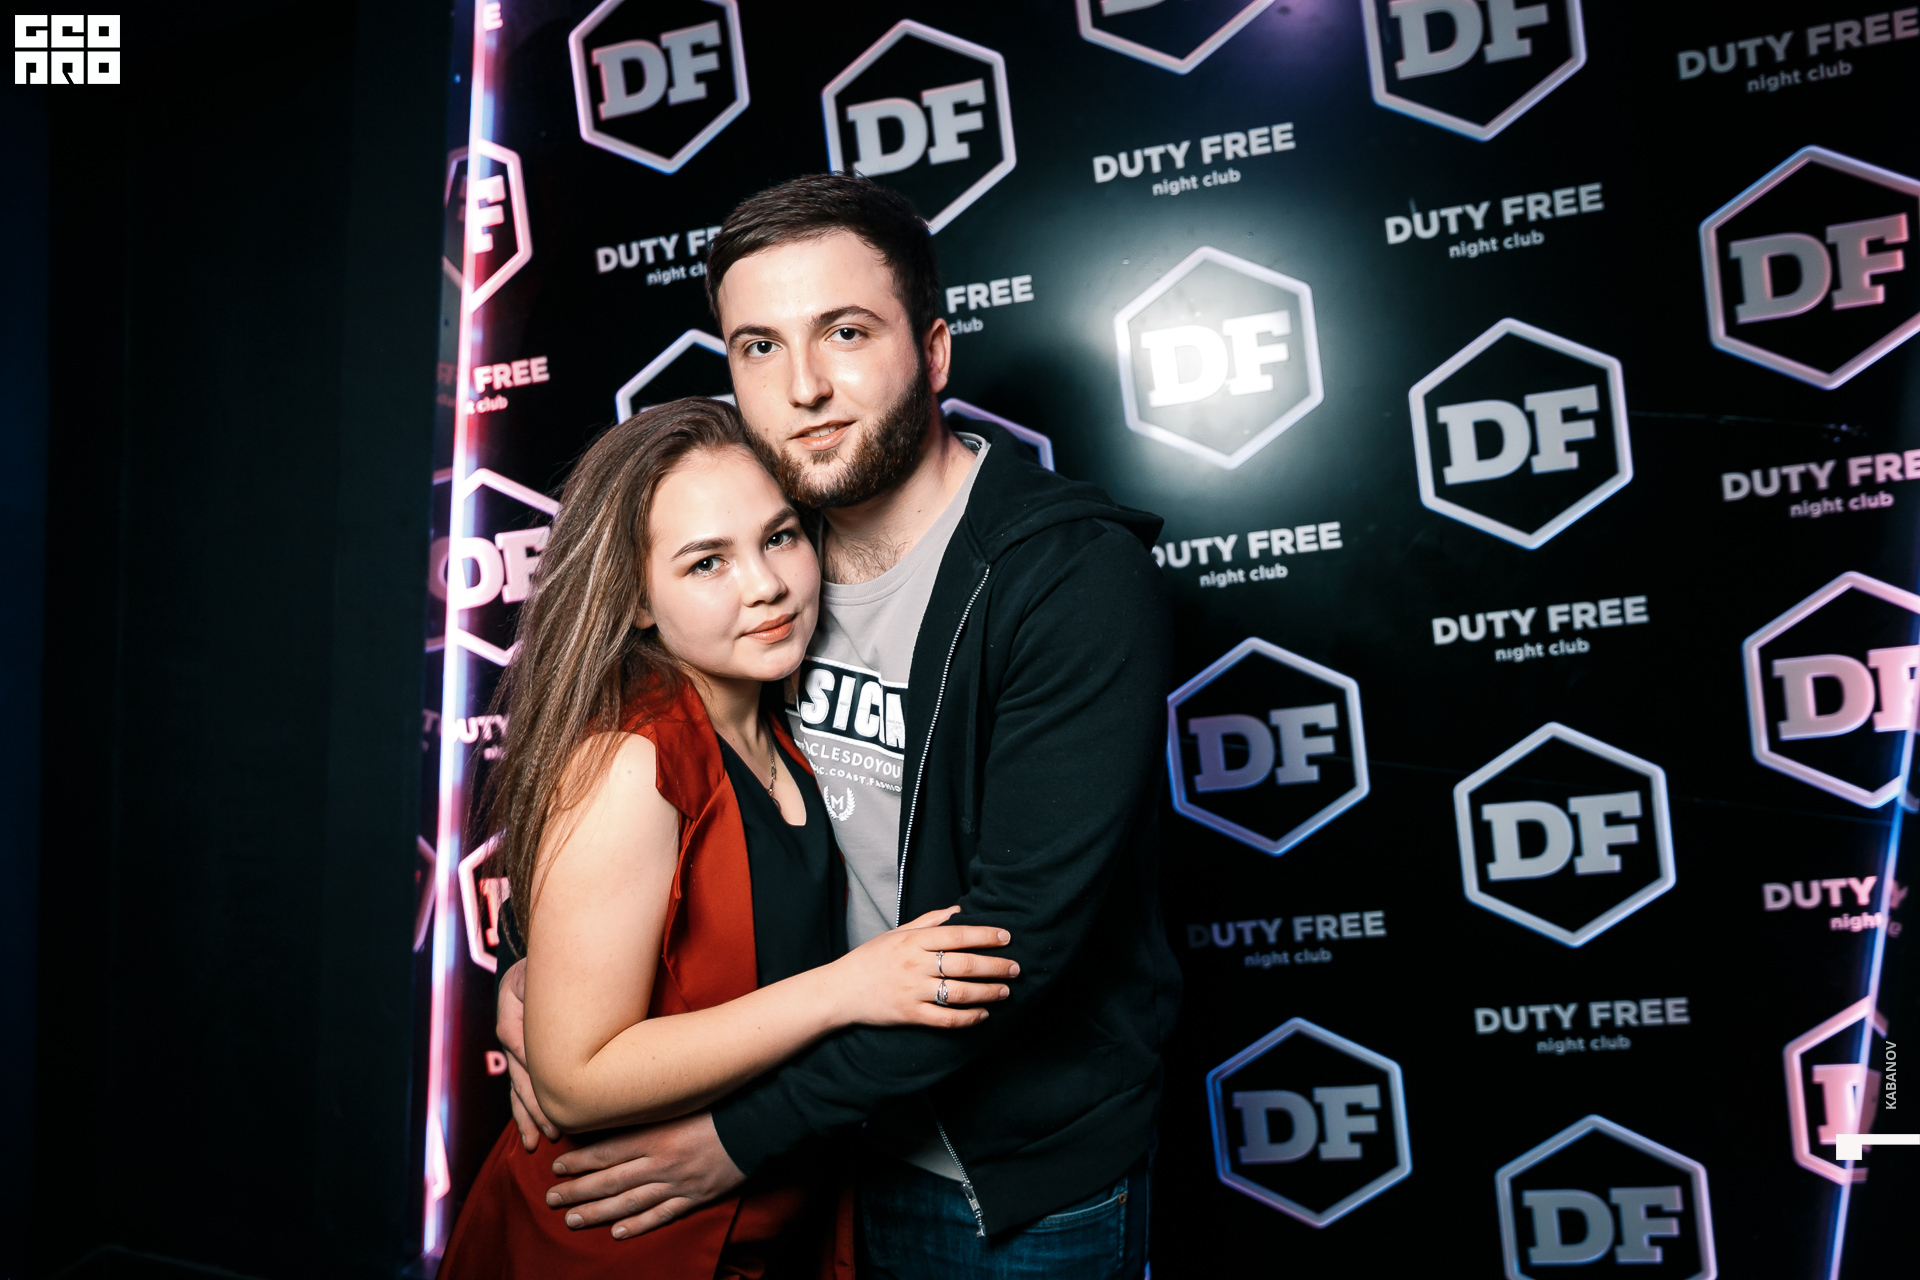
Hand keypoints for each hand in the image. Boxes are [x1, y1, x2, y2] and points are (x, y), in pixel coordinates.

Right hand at [497, 959, 559, 1149]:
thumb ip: (552, 991)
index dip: (534, 1070)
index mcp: (512, 1007)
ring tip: (539, 1140)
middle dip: (535, 1104)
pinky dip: (527, 1109)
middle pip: (520, 1073)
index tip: (553, 1094)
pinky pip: (523, 1084)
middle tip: (553, 1129)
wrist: (551, 957)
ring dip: (528, 1114)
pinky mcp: (523, 1053)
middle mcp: (510, 1030)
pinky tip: (533, 1132)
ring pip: (518, 1085)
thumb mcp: (546, 971)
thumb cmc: (555, 963)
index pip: (519, 1043)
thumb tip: (557, 1024)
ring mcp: (515, 1044)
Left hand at [546, 1111, 744, 1238]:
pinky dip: (638, 1225)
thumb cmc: (719, 1103)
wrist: (759, 1123)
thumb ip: (650, 1109)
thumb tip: (618, 1110)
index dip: (578, 1161)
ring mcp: (677, 1182)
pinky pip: (661, 1215)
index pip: (606, 1151)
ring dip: (598, 1213)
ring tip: (573, 1220)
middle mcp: (661, 1161)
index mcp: (655, 1133)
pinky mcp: (695, 1196)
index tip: (556, 1168)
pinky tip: (618, 1233)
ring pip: (629, 1202)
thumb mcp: (679, 1100)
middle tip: (551, 1200)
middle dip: (577, 1191)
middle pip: (610, 1180)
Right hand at [828, 906, 1017, 1027]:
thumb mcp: (896, 933)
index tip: (1006, 938)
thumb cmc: (870, 958)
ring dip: (987, 992)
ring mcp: (913, 991)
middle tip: (1015, 967)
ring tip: (1005, 991)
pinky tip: (983, 1015)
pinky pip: (945, 1019)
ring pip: (959, 993)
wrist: (840, 990)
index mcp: (913, 941)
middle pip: (964, 964)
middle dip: (995, 966)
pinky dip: (968, 1018)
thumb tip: (958, 911)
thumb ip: (928, 921)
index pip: (956, 935)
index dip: (985, 936)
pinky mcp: (910, 1015)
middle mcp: (915, 965)